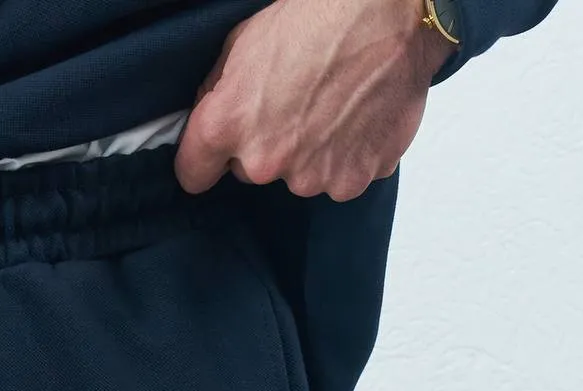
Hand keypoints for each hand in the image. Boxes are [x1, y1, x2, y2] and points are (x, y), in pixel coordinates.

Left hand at [175, 0, 452, 200]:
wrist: (389, 13)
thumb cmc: (317, 17)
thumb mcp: (246, 39)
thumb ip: (220, 90)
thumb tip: (212, 116)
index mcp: (228, 124)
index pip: (193, 172)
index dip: (203, 162)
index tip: (212, 157)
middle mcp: (265, 161)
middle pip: (252, 171)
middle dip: (266, 144)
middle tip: (295, 102)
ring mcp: (310, 177)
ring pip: (298, 175)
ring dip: (310, 151)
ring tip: (333, 105)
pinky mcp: (351, 181)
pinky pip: (339, 177)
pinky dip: (346, 156)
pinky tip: (356, 118)